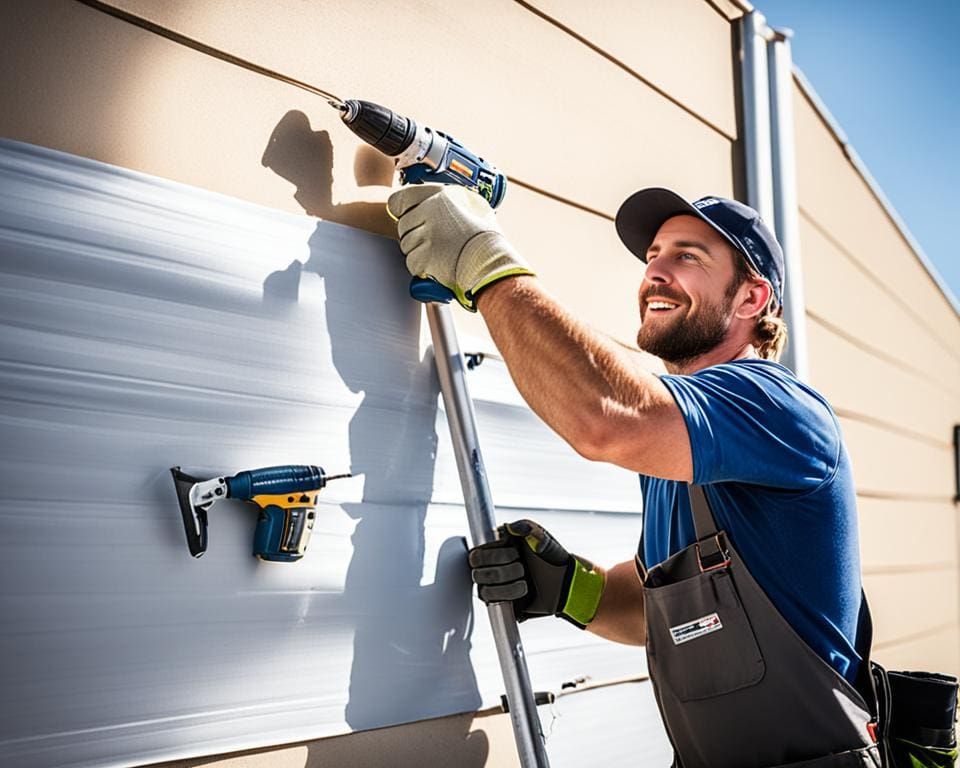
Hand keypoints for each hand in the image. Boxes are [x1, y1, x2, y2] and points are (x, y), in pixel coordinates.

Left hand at [386, 184, 533, 310]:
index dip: (402, 211)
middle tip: (434, 244)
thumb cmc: (488, 239)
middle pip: (403, 225)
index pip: (401, 198)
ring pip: (406, 244)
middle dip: (414, 235)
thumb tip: (438, 200)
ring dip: (418, 252)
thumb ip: (452, 201)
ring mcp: (426, 234)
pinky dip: (421, 268)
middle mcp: (430, 211)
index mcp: (441, 195)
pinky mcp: (423, 256)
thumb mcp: (474, 206)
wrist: (493, 265)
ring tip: (440, 255)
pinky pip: (411, 262)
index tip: (407, 217)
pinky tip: (439, 267)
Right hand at [468, 519, 604, 628]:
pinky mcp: (499, 599)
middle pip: (477, 569)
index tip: (513, 552)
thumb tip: (510, 526)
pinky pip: (490, 599)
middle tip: (520, 566)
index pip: (478, 551)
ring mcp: (494, 583)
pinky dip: (508, 594)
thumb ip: (528, 528)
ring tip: (524, 579)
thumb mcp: (544, 538)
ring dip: (506, 582)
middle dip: (502, 568)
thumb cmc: (554, 558)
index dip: (493, 553)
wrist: (565, 584)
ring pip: (482, 585)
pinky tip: (523, 589)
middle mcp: (492, 564)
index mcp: (498, 546)